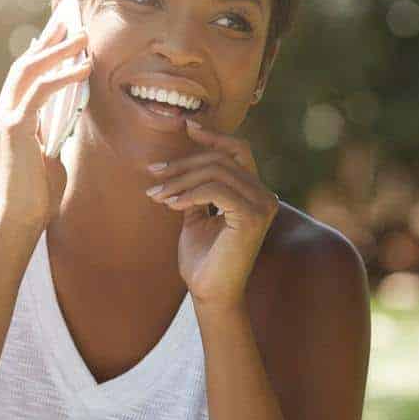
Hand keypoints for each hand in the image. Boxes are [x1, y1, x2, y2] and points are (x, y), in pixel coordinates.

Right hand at [0, 10, 90, 234]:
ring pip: (31, 71)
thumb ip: (54, 133)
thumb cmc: (36, 196)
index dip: (41, 50)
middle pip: (25, 64)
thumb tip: (71, 116)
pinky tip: (83, 68)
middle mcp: (2, 113)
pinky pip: (41, 93)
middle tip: (70, 19)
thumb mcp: (50, 156)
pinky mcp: (14, 129)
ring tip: (83, 36)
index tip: (58, 31)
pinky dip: (63, 77)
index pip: (24, 75)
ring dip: (59, 50)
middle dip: (49, 40)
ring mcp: (5, 119)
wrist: (18, 222)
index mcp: (9, 118)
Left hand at [146, 119, 279, 309]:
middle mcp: (264, 195)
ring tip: (157, 195)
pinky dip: (190, 193)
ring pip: (216, 171)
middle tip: (154, 174)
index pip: (238, 150)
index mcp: (254, 192)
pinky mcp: (252, 217)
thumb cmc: (202, 259)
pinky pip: (216, 190)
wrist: (209, 294)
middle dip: (183, 163)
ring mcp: (261, 205)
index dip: (213, 135)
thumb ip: (196, 189)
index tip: (186, 125)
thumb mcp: (196, 215)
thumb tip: (180, 164)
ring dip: (180, 180)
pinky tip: (171, 204)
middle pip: (221, 158)